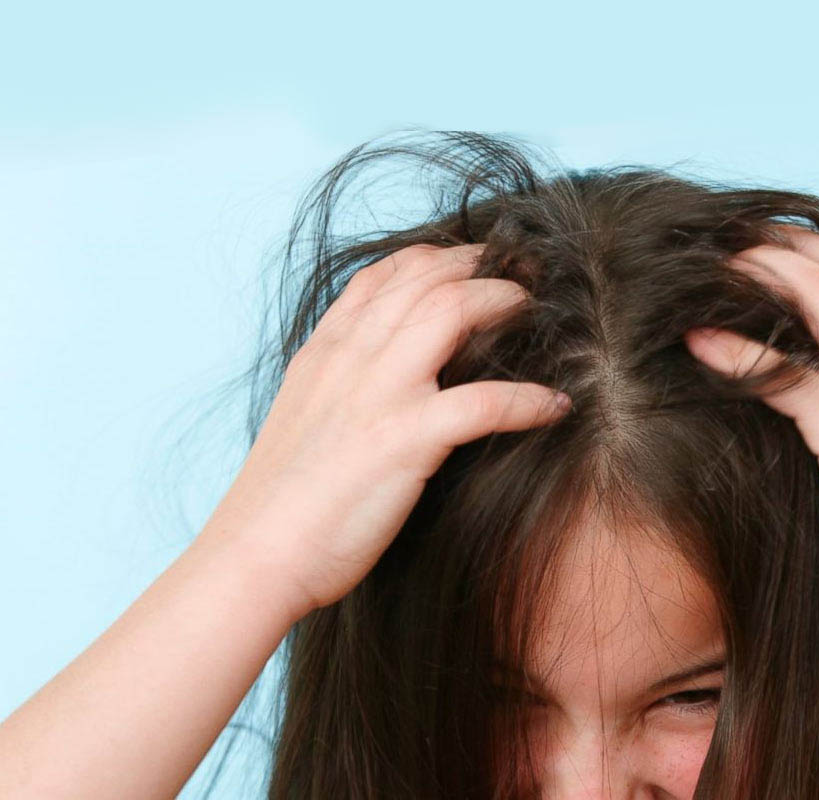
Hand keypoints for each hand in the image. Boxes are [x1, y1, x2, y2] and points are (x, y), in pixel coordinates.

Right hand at [204, 243, 570, 612]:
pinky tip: (555, 407)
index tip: (473, 262)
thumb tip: (380, 380)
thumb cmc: (280, 504)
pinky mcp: (404, 440)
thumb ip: (339, 384)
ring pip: (451, 312)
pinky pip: (484, 402)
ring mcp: (377, 394)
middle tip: (523, 274)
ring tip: (538, 311)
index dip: (434, 258)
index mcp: (325, 353)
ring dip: (503, 303)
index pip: (382, 277)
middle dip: (480, 266)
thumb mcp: (303, 418)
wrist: (254, 557)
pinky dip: (528, 400)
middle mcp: (350, 359)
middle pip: (425, 279)